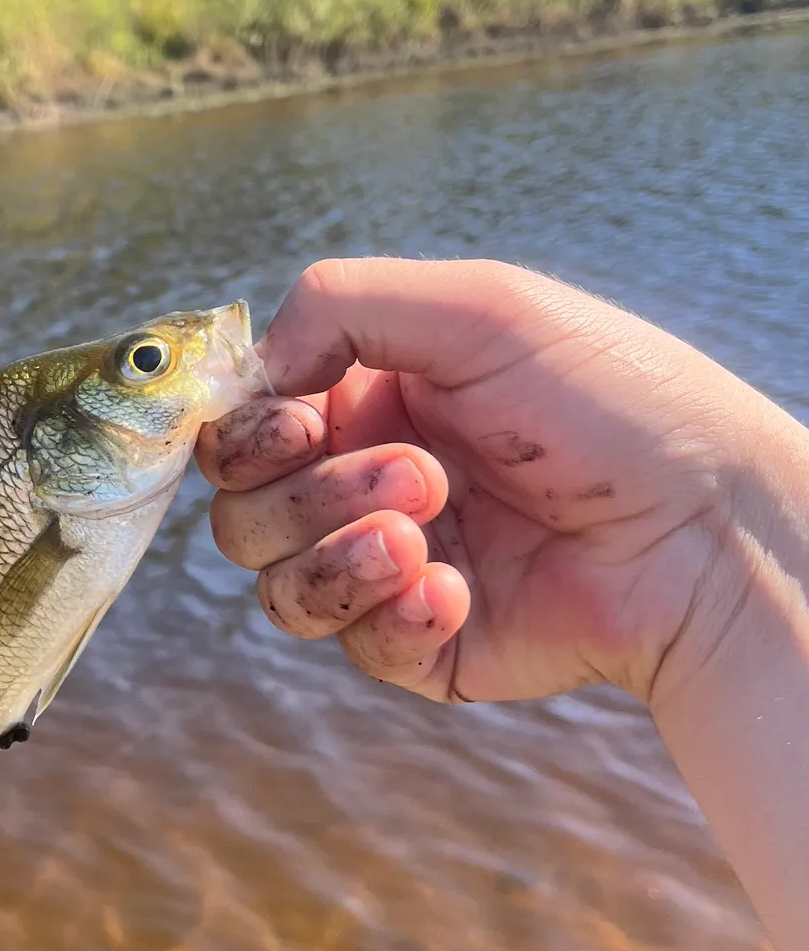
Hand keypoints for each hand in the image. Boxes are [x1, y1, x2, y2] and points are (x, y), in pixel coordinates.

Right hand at [199, 258, 789, 708]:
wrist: (708, 529)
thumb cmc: (607, 397)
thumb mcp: (477, 307)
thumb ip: (340, 304)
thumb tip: (260, 371)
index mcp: (369, 399)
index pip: (242, 427)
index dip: (244, 432)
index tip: (297, 424)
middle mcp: (365, 482)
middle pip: (243, 512)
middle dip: (313, 494)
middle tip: (419, 476)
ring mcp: (391, 567)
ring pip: (279, 586)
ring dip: (339, 555)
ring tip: (428, 536)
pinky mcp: (424, 643)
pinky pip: (354, 645)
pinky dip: (393, 617)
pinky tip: (458, 593)